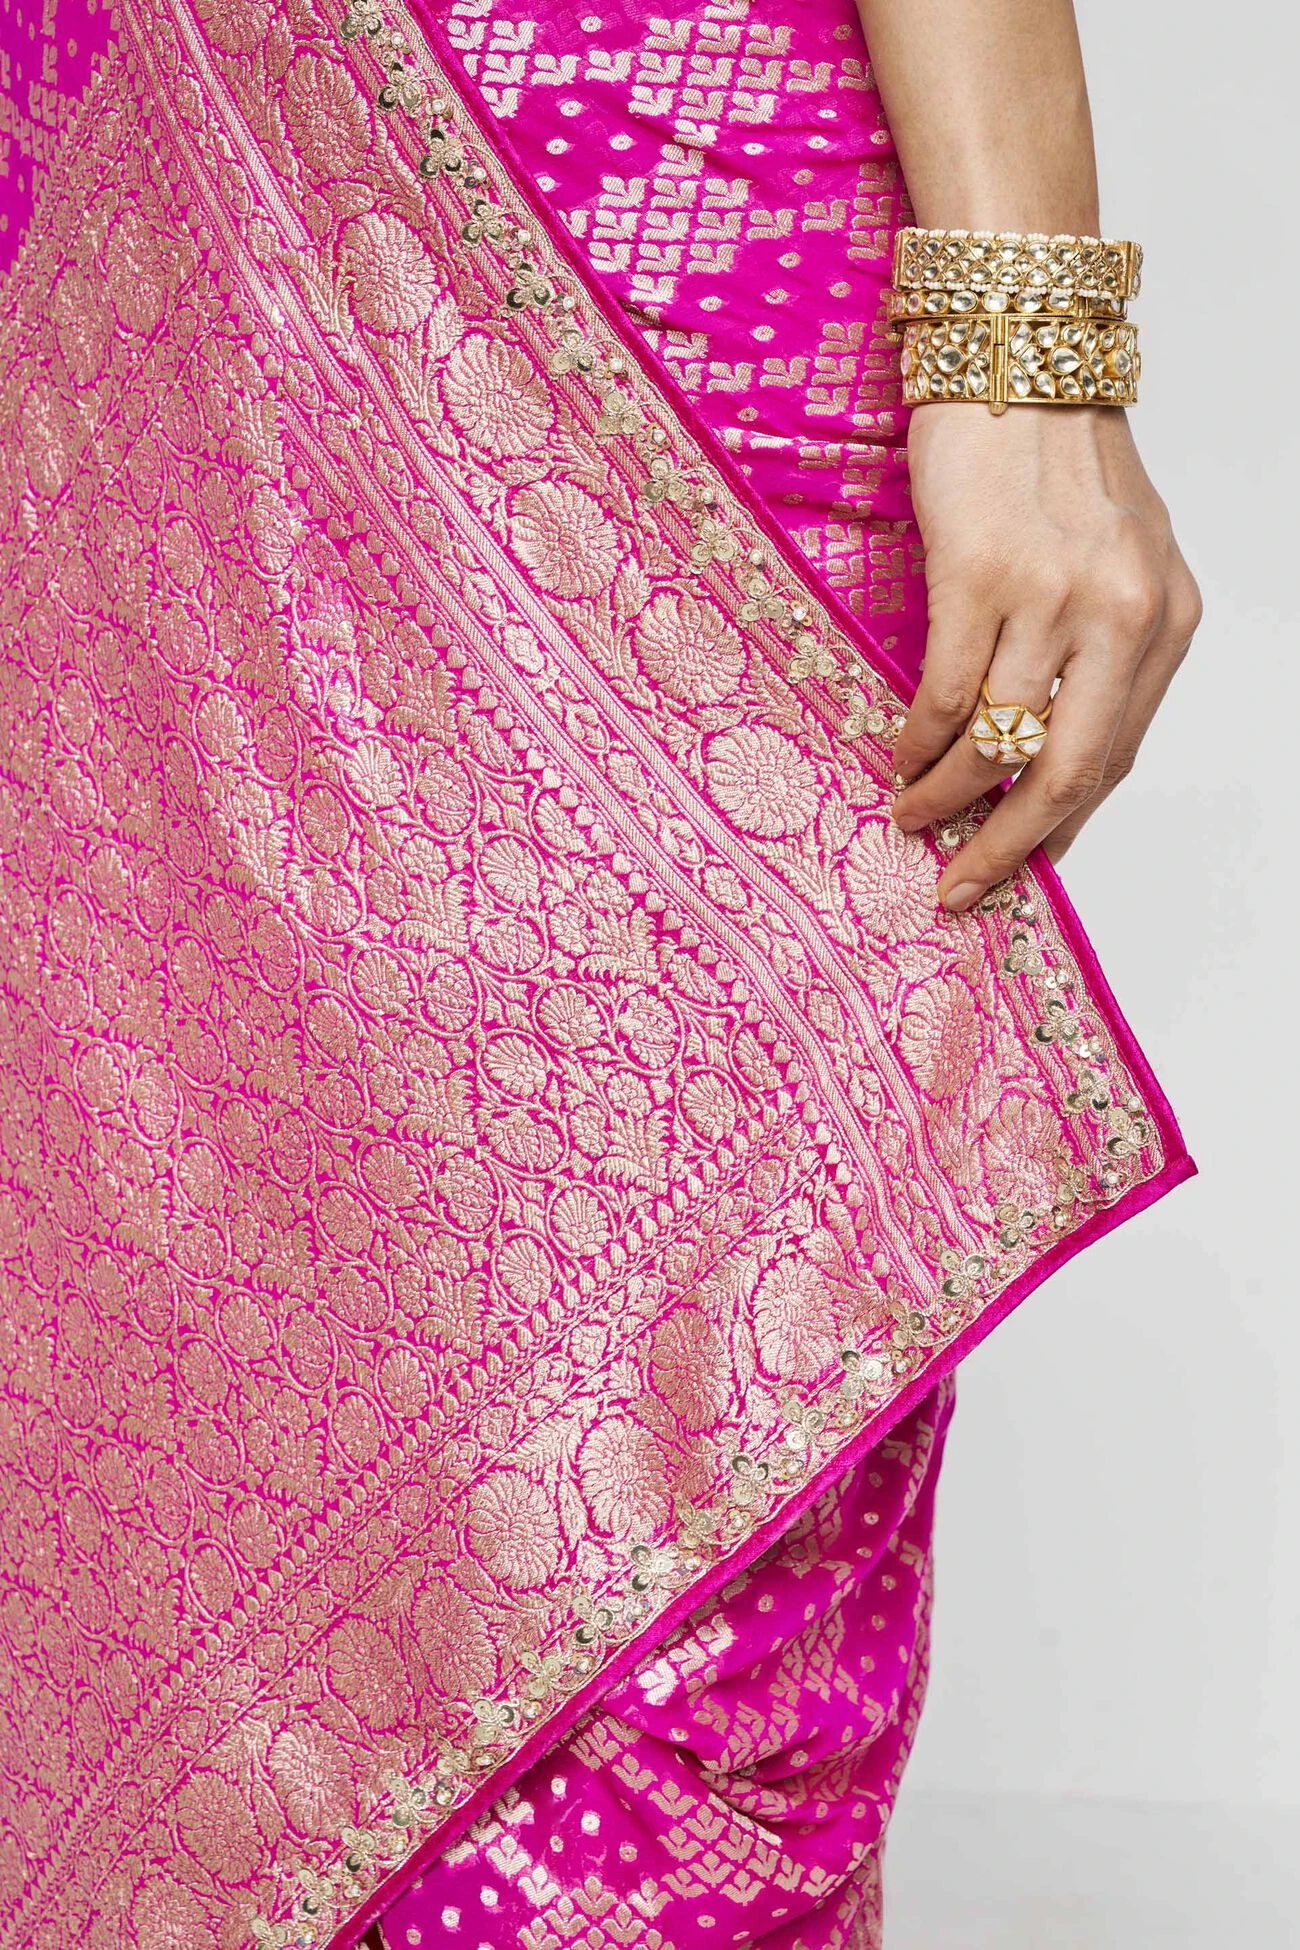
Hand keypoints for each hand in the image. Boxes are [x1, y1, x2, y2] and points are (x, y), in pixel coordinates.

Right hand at [890, 405, 1200, 909]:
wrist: (1017, 350)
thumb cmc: (1056, 455)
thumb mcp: (1112, 556)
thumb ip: (1096, 649)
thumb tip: (1036, 749)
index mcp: (1165, 618)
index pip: (1117, 757)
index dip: (1061, 826)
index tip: (1020, 866)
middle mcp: (1122, 615)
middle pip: (1066, 774)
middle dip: (1008, 847)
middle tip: (963, 886)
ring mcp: (1052, 596)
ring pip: (996, 742)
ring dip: (945, 796)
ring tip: (911, 815)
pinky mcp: (981, 575)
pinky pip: (947, 696)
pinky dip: (918, 743)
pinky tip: (899, 759)